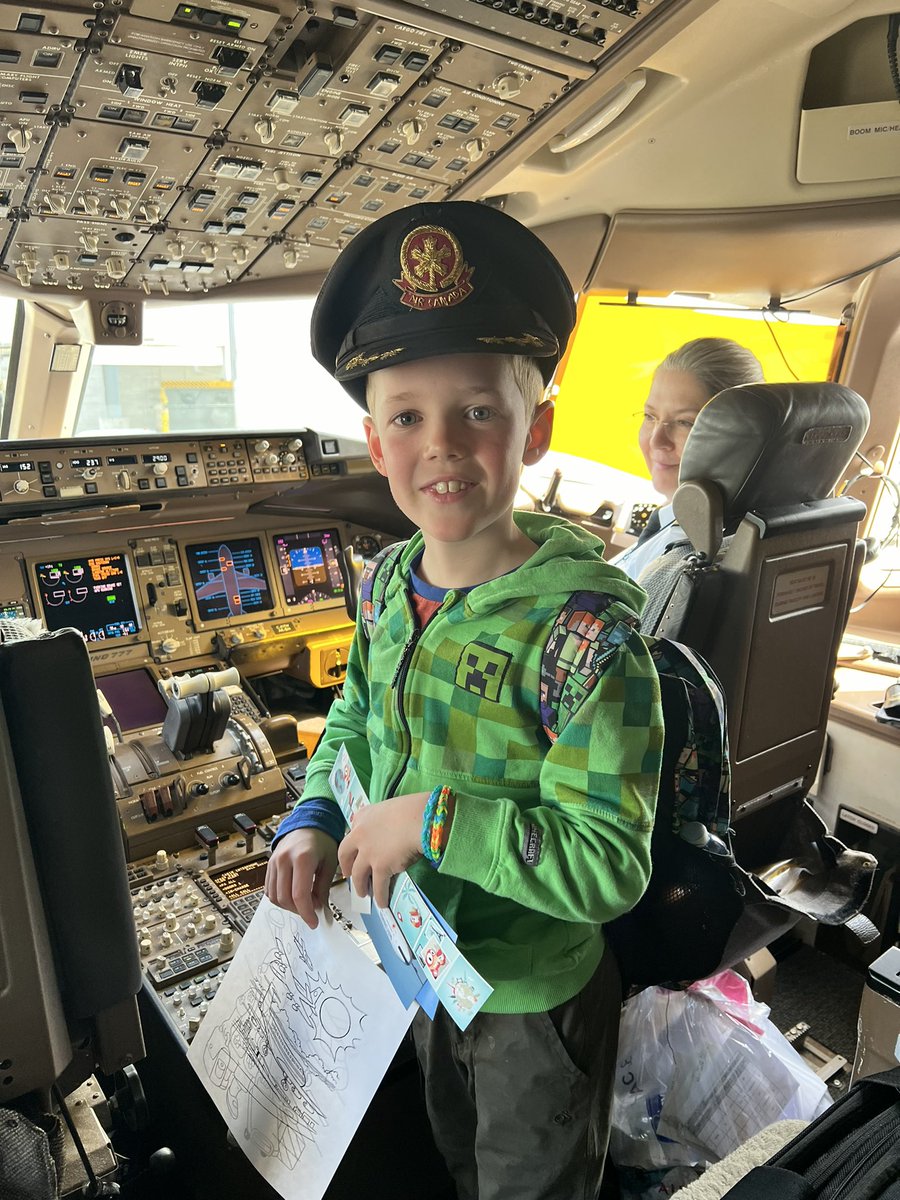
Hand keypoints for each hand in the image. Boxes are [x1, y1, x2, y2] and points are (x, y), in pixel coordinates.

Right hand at [265, 828, 338, 928]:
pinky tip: (293, 896)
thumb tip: (318, 909)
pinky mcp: (269, 865)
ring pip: (275, 896)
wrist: (308, 824)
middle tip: (312, 910)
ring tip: (303, 902)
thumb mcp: (329, 863)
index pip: (299, 895)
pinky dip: (280, 898)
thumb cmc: (322, 842)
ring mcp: (273, 862)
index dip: (307, 913)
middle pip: (285, 898)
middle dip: (299, 910)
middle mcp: (284, 860)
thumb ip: (323, 888)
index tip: (314, 922)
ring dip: (288, 906)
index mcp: (302, 858)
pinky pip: (269, 890)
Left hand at [338, 791, 428, 908]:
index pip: (351, 832)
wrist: (419, 819)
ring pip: (358, 875)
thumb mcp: (390, 808)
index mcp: (363, 817)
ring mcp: (368, 853)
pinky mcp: (380, 867)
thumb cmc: (412, 809)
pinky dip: (380, 896)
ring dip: (360, 886)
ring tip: (363, 893)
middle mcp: (359, 835)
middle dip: (346, 866)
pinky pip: (378, 887)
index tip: (354, 852)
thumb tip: (389, 831)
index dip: (352, 845)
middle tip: (348, 875)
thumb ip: (383, 820)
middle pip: (345, 855)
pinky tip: (382, 903)